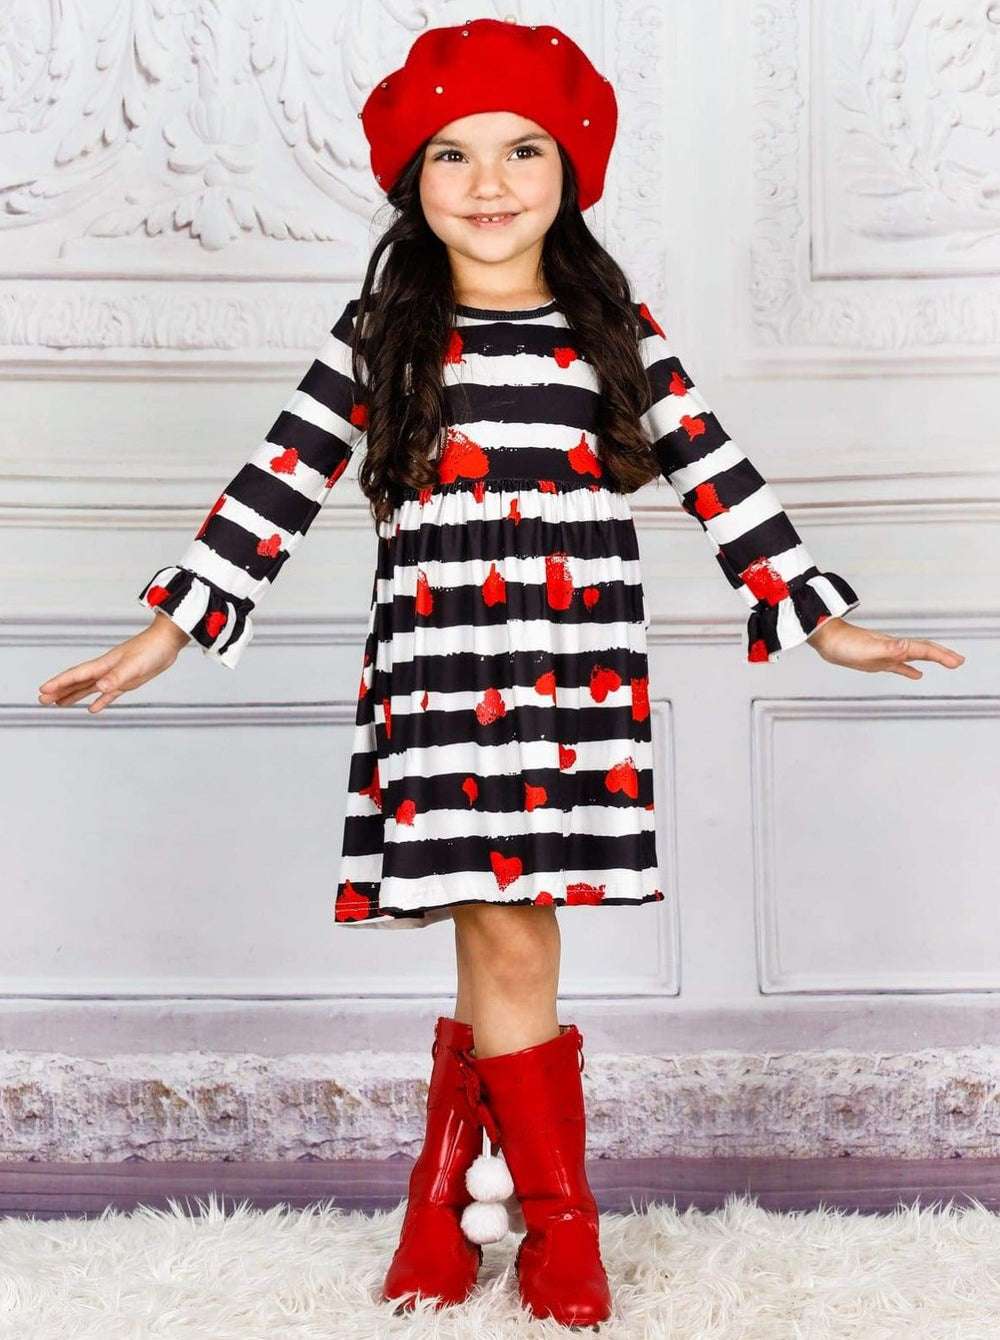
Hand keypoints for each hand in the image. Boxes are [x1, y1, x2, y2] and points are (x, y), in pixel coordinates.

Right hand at [37, 614, 190, 714]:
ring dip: (74, 695)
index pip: (76, 675)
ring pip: (89, 688)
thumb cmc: (151, 649)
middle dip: (59, 691)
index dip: (59, 683)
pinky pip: (109, 694)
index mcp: (104, 665)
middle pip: (78, 682)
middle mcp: (106, 670)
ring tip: (59, 704)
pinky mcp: (128, 681)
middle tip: (42, 701)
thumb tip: (99, 688)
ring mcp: (116, 676)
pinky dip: (99, 701)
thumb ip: (117, 676)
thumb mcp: (134, 665)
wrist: (167, 642)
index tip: (43, 691)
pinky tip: (92, 708)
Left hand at [805, 617, 964, 678]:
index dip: (941, 656)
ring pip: (915, 657)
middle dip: (943, 655)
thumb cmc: (844, 644)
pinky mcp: (876, 660)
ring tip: (948, 663)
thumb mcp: (866, 648)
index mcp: (894, 646)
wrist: (826, 639)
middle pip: (923, 650)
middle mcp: (893, 648)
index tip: (958, 662)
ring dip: (932, 660)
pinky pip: (899, 666)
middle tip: (960, 661)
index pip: (923, 649)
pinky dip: (910, 670)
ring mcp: (886, 654)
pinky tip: (916, 674)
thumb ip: (887, 647)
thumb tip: (906, 645)